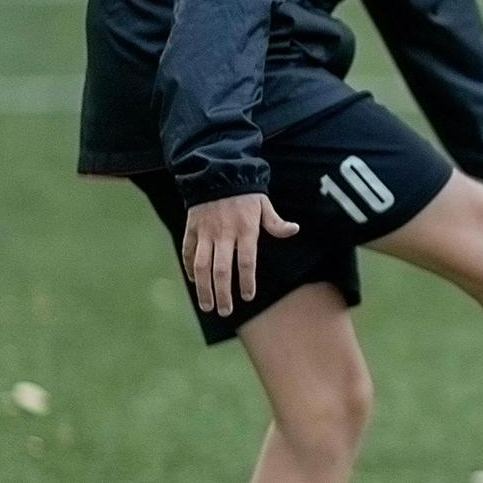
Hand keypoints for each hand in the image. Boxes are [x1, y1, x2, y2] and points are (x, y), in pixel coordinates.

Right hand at [181, 192, 299, 316]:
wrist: (217, 171)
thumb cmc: (245, 192)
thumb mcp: (264, 204)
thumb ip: (276, 222)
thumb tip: (294, 230)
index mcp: (245, 229)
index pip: (246, 261)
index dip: (246, 281)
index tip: (248, 297)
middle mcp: (224, 233)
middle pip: (221, 270)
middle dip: (222, 293)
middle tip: (225, 311)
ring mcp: (205, 232)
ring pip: (201, 266)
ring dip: (203, 288)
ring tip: (207, 305)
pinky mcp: (191, 229)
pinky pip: (187, 252)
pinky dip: (189, 269)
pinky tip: (194, 281)